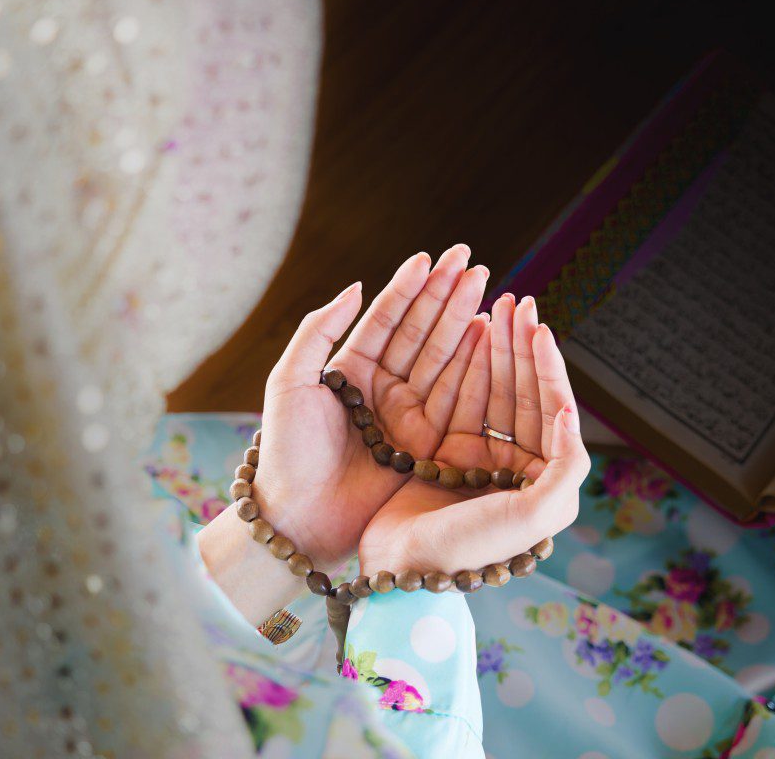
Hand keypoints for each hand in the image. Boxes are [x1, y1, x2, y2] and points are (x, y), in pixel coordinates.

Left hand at [251, 245, 489, 569]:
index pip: (385, 319)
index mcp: (349, 370)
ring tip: (485, 287)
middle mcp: (382, 388)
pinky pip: (455, 396)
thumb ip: (318, 331)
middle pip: (420, 332)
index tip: (430, 258)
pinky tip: (488, 333)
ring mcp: (407, 414)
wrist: (299, 517)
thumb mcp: (289, 382)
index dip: (408, 287)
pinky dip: (473, 365)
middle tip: (471, 262)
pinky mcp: (427, 442)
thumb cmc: (286, 450)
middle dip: (445, 295)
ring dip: (464, 321)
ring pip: (442, 358)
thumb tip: (355, 285)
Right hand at [358, 293, 589, 574]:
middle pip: (525, 393)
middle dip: (522, 346)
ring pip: (495, 390)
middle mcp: (519, 467)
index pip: (553, 409)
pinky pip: (462, 400)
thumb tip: (569, 413)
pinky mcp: (448, 452)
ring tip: (496, 306)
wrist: (402, 567)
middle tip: (516, 302)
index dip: (547, 367)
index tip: (538, 329)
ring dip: (497, 349)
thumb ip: (566, 467)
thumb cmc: (469, 546)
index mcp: (546, 482)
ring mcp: (482, 457)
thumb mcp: (533, 515)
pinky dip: (467, 367)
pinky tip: (470, 335)